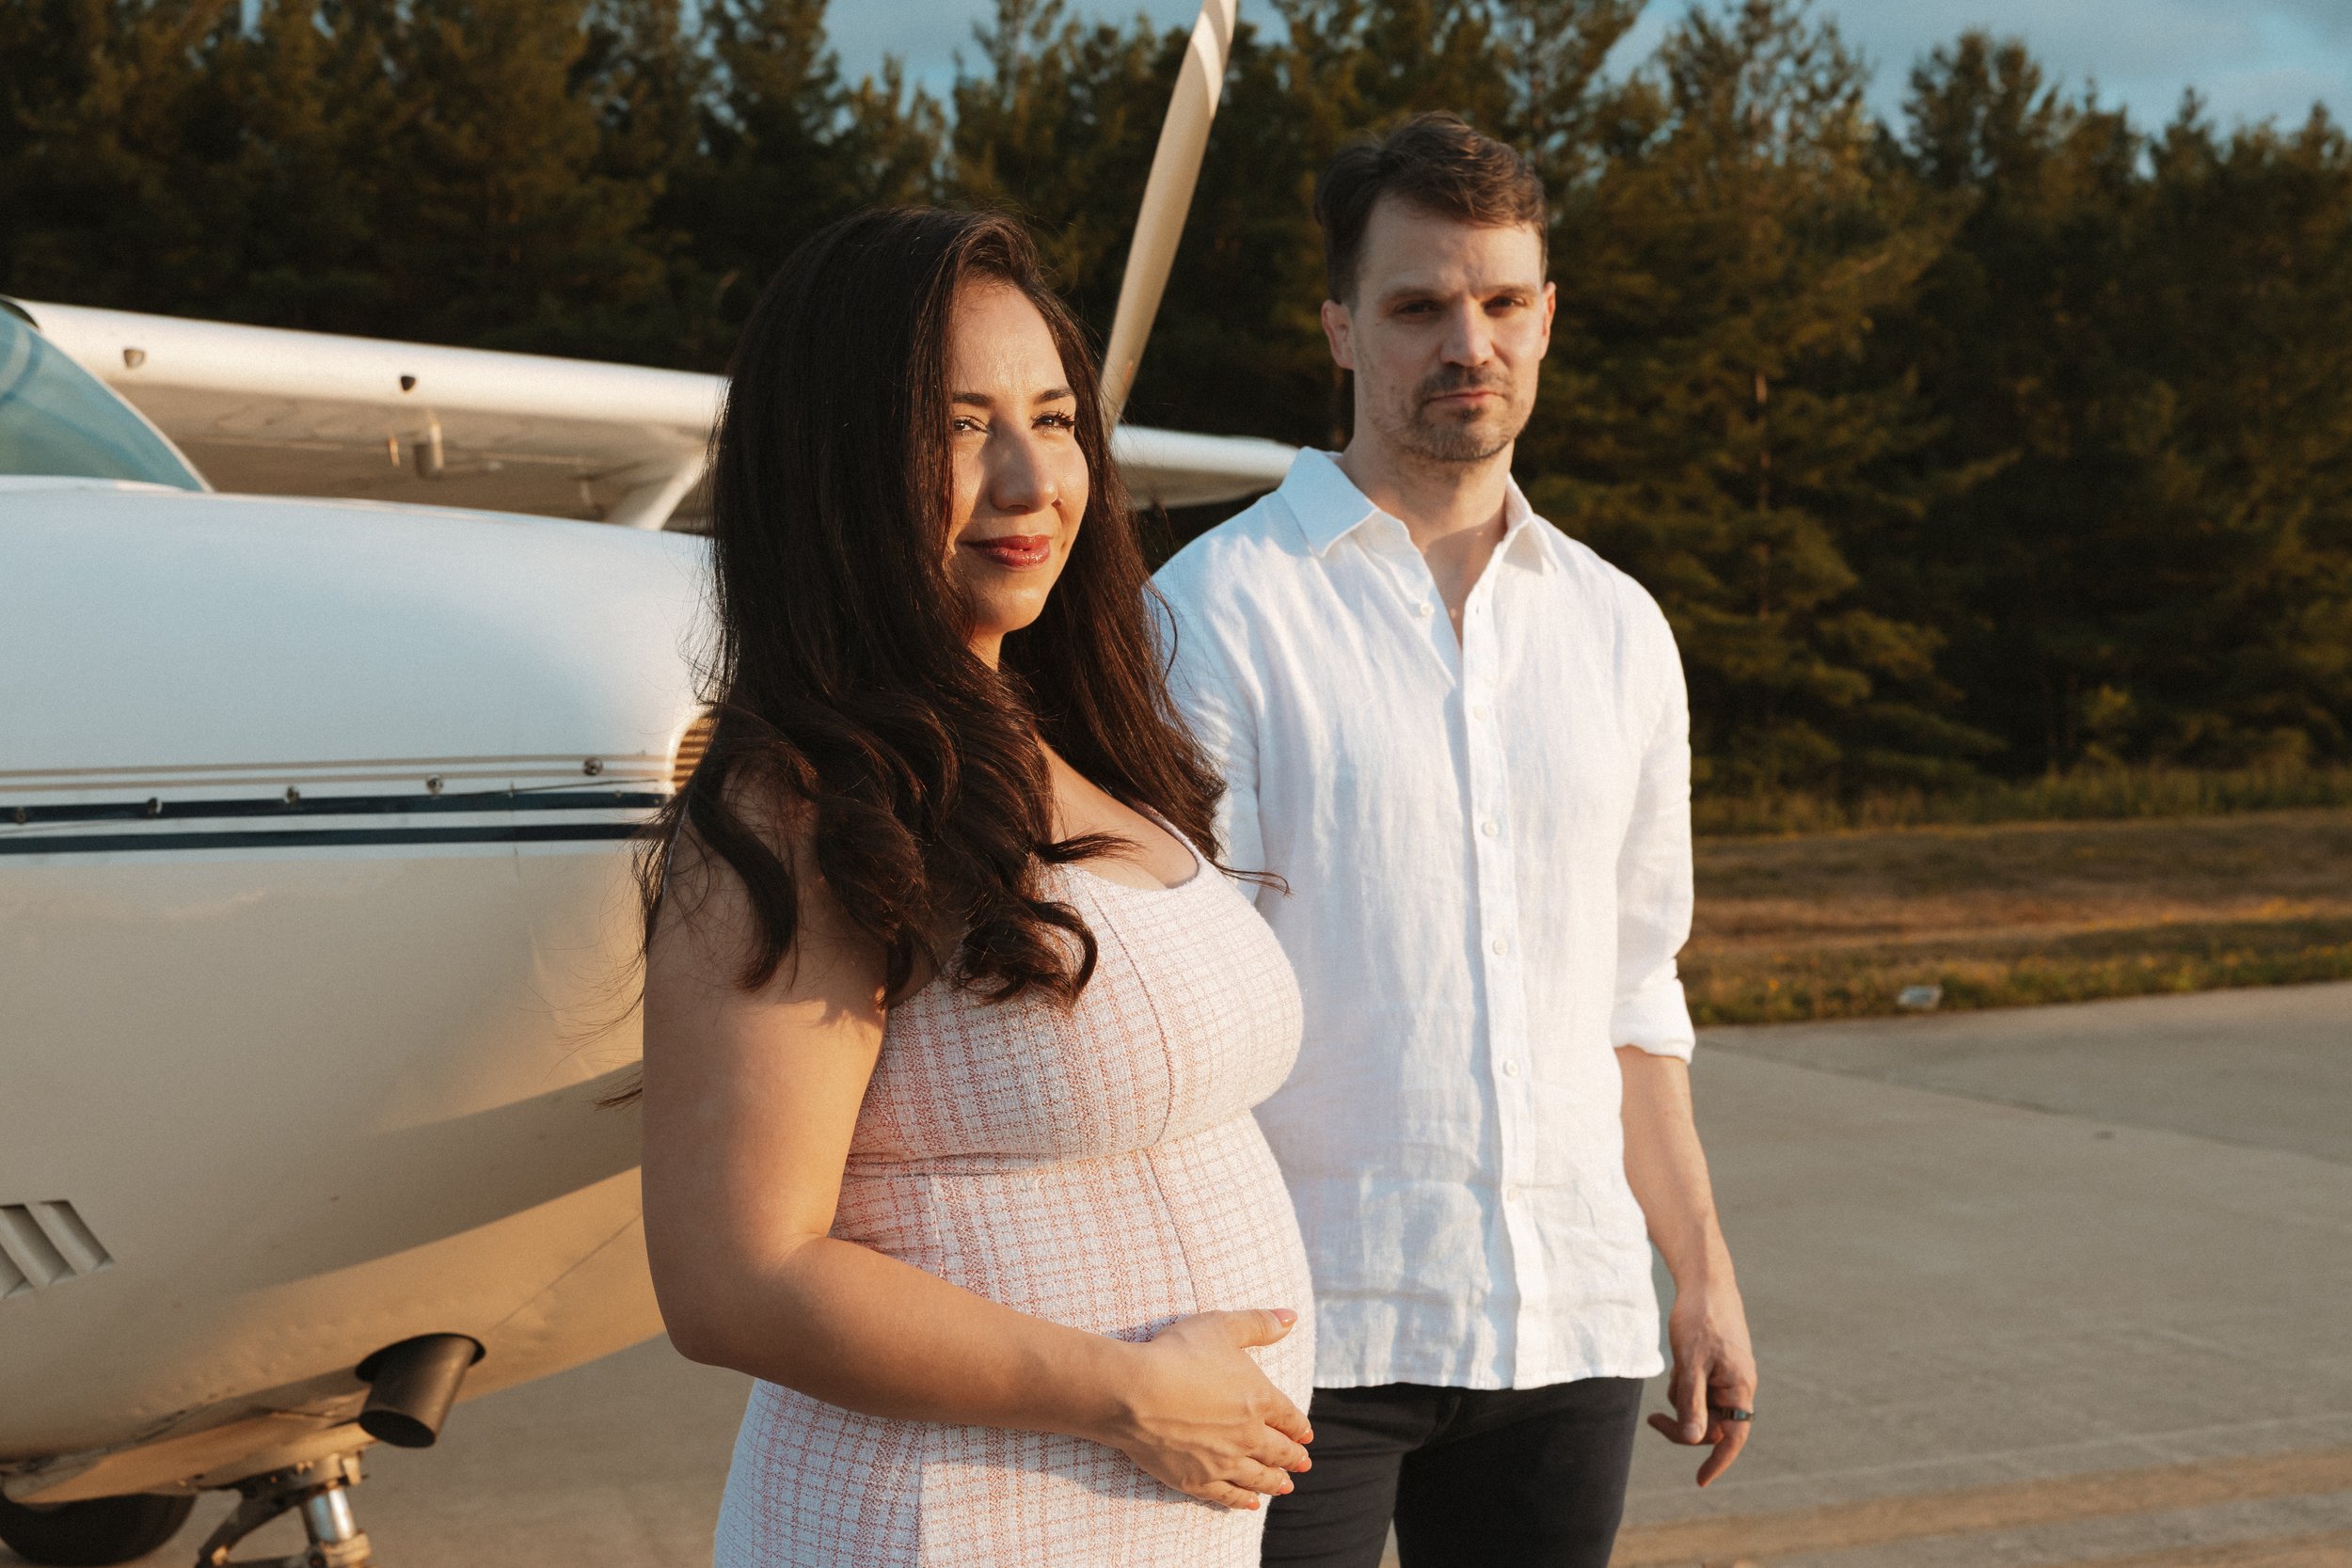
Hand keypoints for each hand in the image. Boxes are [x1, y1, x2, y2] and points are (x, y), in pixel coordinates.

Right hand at [1095, 1308, 1314, 1509]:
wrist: (1134, 1393)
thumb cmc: (1177, 1354)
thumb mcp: (1222, 1327)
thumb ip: (1260, 1323)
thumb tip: (1291, 1317)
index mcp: (1259, 1399)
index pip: (1289, 1417)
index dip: (1300, 1427)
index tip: (1307, 1435)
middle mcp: (1248, 1435)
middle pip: (1279, 1451)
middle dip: (1294, 1457)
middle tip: (1304, 1464)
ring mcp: (1224, 1462)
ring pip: (1258, 1477)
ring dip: (1275, 1482)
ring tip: (1285, 1486)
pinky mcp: (1197, 1481)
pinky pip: (1227, 1496)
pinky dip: (1242, 1501)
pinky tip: (1250, 1504)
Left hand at [1646, 1282, 1754, 1486]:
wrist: (1706, 1282)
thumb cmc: (1699, 1319)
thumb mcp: (1690, 1362)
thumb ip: (1692, 1402)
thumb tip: (1693, 1440)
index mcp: (1740, 1387)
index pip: (1734, 1437)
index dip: (1718, 1461)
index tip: (1700, 1481)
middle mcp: (1740, 1385)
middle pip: (1713, 1425)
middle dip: (1685, 1423)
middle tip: (1652, 1420)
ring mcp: (1730, 1375)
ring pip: (1703, 1406)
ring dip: (1684, 1398)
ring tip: (1677, 1368)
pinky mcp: (1719, 1366)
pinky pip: (1700, 1388)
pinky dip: (1686, 1383)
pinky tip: (1681, 1360)